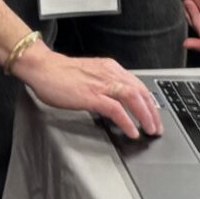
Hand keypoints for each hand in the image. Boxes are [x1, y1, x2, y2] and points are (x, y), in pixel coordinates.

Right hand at [14, 46, 162, 139]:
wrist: (42, 68)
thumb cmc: (61, 73)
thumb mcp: (90, 75)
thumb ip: (104, 85)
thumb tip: (116, 102)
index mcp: (110, 68)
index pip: (138, 85)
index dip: (149, 102)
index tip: (154, 115)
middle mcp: (109, 73)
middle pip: (140, 91)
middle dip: (152, 111)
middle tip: (157, 128)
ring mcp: (101, 84)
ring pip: (132, 98)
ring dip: (145, 116)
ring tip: (149, 130)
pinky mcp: (91, 95)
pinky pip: (116, 109)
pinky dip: (127, 121)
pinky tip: (131, 131)